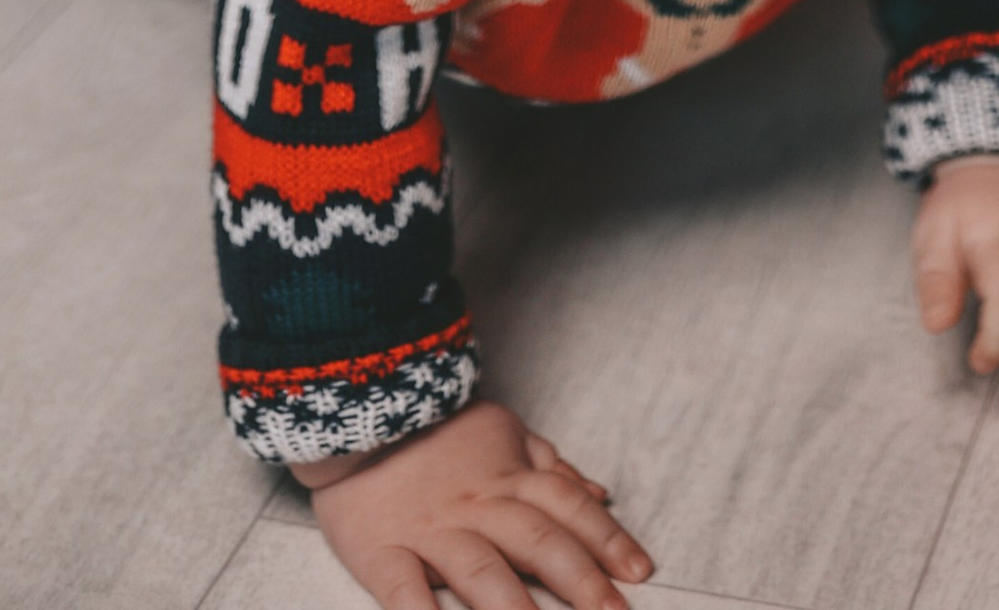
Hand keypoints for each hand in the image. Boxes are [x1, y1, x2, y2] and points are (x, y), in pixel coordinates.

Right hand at [300, 398, 650, 609]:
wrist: (358, 409)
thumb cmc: (438, 430)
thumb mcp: (503, 431)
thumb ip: (551, 467)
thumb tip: (601, 495)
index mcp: (508, 476)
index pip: (568, 507)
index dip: (606, 539)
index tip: (640, 572)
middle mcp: (477, 505)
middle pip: (537, 540)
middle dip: (580, 580)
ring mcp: (431, 530)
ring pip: (480, 569)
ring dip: (514, 607)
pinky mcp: (383, 550)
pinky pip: (403, 589)